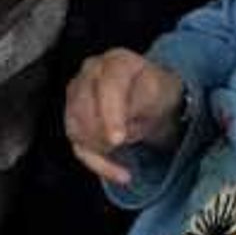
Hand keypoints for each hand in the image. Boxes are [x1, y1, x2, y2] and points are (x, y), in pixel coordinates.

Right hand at [64, 47, 182, 184]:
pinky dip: (98, 164)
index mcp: (116, 61)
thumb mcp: (162, 91)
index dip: (110, 114)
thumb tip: (124, 114)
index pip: (108, 86)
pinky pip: (78, 146)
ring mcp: (77, 95)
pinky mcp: (73, 119)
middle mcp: (90, 73)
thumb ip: (143, 98)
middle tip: (124, 146)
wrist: (153, 99)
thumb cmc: (157, 92)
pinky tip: (120, 173)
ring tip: (126, 155)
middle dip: (103, 134)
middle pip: (83, 108)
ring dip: (101, 150)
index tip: (117, 139)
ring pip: (76, 129)